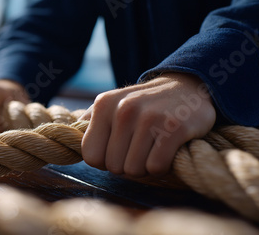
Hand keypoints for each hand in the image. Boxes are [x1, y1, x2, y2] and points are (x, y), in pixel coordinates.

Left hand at [80, 73, 215, 176]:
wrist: (187, 88)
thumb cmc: (144, 105)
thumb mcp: (112, 105)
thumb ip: (91, 123)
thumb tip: (71, 138)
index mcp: (104, 105)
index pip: (90, 156)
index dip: (105, 161)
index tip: (118, 150)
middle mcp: (123, 109)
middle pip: (113, 167)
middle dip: (126, 164)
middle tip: (140, 147)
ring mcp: (149, 118)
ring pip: (133, 170)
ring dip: (144, 167)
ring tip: (152, 147)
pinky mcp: (173, 129)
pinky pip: (155, 168)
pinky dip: (161, 167)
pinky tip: (166, 150)